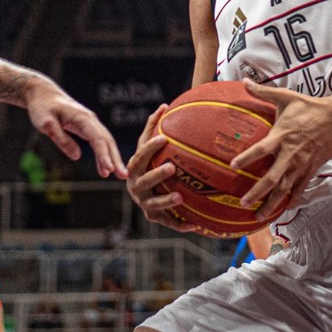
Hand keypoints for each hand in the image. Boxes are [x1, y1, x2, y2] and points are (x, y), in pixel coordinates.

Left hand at [25, 78, 125, 178]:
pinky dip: (103, 155)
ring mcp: (90, 123)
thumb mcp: (46, 123)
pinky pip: (99, 142)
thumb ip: (61, 138)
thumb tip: (77, 156)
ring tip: (120, 176)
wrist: (43, 94)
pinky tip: (104, 169)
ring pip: (106, 142)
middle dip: (115, 158)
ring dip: (113, 158)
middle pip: (107, 140)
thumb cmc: (42, 107)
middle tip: (123, 176)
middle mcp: (90, 120)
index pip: (97, 138)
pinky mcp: (86, 128)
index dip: (104, 155)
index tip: (109, 170)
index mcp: (82, 118)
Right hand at [123, 105, 197, 233]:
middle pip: (145, 181)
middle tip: (172, 167)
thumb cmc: (148, 166)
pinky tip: (196, 225)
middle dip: (157, 174)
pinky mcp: (155, 218)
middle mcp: (136, 187)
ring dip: (166, 201)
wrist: (144, 195)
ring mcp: (145, 204)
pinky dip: (181, 225)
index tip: (164, 138)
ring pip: (154, 205)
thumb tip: (164, 105)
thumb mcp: (147, 148)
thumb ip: (152, 128)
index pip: (140, 156)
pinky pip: (169, 223)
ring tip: (179, 196)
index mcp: (134, 169)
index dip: (150, 148)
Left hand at [231, 81, 331, 219]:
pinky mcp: (311, 170)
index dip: (247, 158)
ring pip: (285, 189)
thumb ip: (263, 92)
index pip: (261, 149)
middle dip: (257, 192)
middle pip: (272, 178)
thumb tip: (243, 81)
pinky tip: (282, 211)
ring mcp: (302, 165)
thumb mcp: (286, 97)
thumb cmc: (310, 106)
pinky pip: (300, 189)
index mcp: (282, 136)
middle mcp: (291, 154)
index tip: (232, 166)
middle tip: (243, 202)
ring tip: (259, 216)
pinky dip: (291, 201)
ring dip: (272, 203)